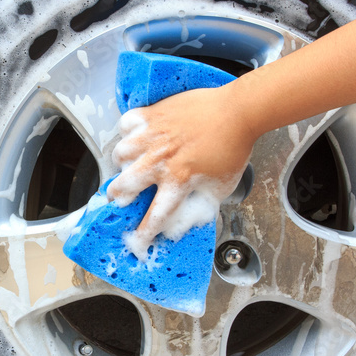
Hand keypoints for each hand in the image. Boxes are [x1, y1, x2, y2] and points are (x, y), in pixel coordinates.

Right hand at [106, 84, 256, 257]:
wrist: (237, 113)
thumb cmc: (232, 149)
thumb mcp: (220, 189)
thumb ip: (199, 209)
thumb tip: (181, 225)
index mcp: (178, 181)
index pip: (154, 217)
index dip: (142, 235)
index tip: (137, 242)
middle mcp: (160, 161)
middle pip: (123, 186)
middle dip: (118, 197)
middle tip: (121, 197)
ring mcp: (153, 136)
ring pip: (120, 155)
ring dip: (123, 164)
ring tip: (130, 164)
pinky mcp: (152, 115)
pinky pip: (125, 125)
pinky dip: (127, 132)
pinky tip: (137, 137)